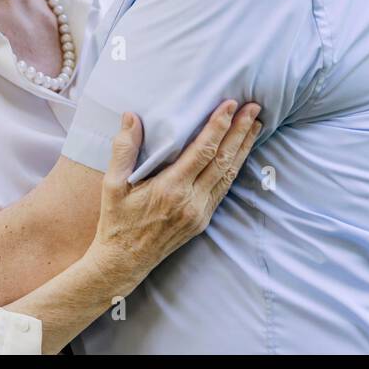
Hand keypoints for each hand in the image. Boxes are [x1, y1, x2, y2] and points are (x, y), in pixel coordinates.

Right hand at [90, 100, 261, 287]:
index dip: (219, 126)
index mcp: (170, 189)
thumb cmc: (116, 222)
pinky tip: (240, 153)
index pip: (203, 151)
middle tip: (255, 108)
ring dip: (243, 148)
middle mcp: (191, 201)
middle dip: (240, 131)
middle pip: (223, 160)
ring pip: (229, 175)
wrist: (123, 263)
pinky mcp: (203, 220)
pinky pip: (224, 189)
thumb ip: (124, 149)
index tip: (231, 105)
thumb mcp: (112, 184)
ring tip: (255, 125)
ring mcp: (200, 213)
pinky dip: (235, 167)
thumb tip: (131, 116)